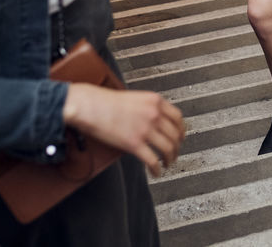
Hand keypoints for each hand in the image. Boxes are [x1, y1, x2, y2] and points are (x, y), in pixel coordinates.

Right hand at [63, 85, 184, 176]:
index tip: (181, 138)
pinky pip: (153, 160)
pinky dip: (157, 169)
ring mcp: (145, 129)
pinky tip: (155, 172)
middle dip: (177, 148)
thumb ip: (148, 108)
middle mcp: (154, 114)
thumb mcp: (135, 98)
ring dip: (170, 159)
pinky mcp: (134, 143)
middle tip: (173, 154)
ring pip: (168, 149)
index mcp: (155, 101)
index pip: (178, 118)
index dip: (181, 131)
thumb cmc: (106, 102)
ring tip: (167, 164)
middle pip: (175, 135)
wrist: (90, 106)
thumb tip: (155, 121)